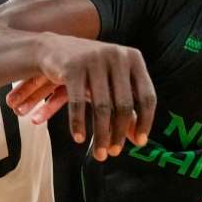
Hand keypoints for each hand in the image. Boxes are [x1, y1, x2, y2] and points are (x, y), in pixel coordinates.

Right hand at [5, 35, 155, 161]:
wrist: (54, 49)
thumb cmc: (90, 71)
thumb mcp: (112, 84)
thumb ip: (127, 107)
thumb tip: (138, 138)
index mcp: (133, 58)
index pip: (146, 95)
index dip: (145, 121)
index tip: (139, 142)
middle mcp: (117, 56)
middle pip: (124, 104)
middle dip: (119, 133)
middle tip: (114, 153)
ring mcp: (95, 59)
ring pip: (102, 106)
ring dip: (101, 134)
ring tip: (100, 153)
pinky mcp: (72, 67)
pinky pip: (77, 102)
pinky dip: (78, 124)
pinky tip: (79, 138)